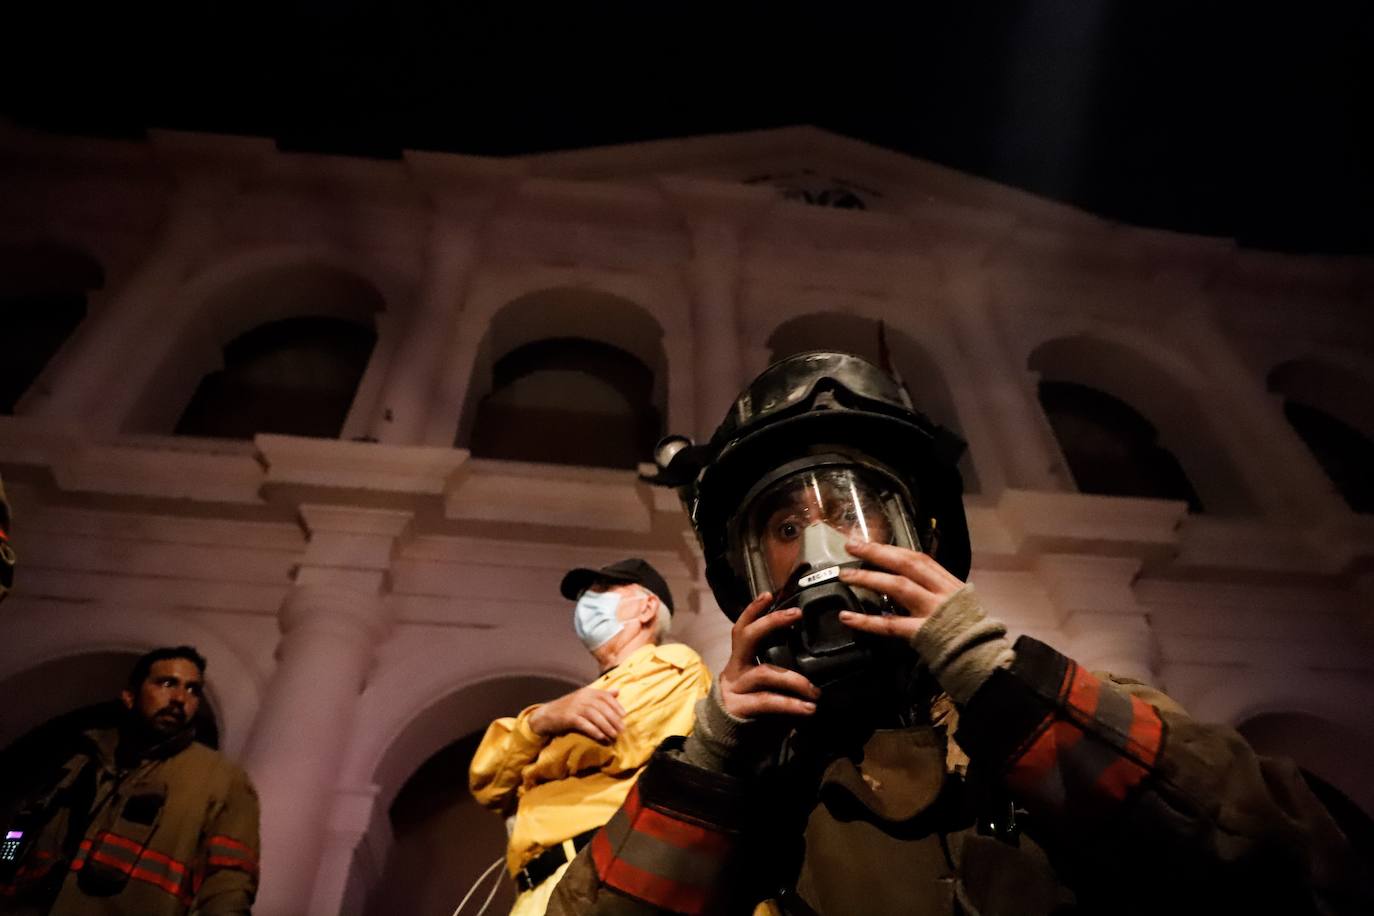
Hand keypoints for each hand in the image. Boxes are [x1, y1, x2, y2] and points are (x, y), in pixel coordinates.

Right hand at [528, 687, 626, 742]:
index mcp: (587, 692)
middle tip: (622, 729)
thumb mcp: (584, 699)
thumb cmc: (568, 708)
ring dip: (606, 726)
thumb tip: (618, 691)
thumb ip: (601, 695)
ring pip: (594, 716)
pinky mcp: (568, 717)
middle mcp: (582, 697)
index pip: (605, 696)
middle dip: (614, 719)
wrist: (546, 715)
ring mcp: (574, 707)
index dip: (616, 705)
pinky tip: (601, 737)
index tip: (624, 715)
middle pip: (602, 707)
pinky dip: (594, 730)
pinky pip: (584, 724)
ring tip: (614, 735)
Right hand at [717, 591, 820, 719]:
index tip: (769, 593)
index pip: (742, 629)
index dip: (753, 610)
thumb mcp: (764, 686)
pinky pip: (768, 701)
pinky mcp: (740, 708)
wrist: (726, 742)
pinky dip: (791, 704)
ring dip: (795, 679)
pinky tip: (809, 709)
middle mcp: (735, 668)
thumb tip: (814, 660)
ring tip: (816, 691)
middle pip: (747, 637)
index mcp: (741, 660)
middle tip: (796, 614)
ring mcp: (736, 687)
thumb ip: (778, 670)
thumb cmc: (752, 709)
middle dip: (771, 622)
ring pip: (765, 672)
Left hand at [836, 540, 964, 640]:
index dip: (892, 549)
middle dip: (877, 553)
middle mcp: (942, 593)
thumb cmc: (970, 633)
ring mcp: (933, 612)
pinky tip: (848, 617)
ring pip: (898, 587)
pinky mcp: (924, 635)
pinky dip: (867, 621)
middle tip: (850, 546)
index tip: (869, 543)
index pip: (919, 558)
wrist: (986, 660)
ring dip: (869, 578)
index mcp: (949, 584)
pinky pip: (890, 625)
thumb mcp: (959, 604)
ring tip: (844, 576)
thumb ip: (936, 591)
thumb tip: (908, 581)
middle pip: (907, 565)